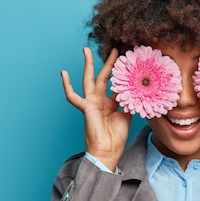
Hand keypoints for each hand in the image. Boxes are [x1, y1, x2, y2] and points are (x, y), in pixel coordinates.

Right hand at [60, 47, 131, 170]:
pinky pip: (73, 96)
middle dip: (108, 63)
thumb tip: (136, 88)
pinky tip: (63, 73)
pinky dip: (67, 85)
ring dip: (88, 65)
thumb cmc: (116, 137)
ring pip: (88, 79)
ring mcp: (91, 103)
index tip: (128, 60)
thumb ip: (129, 101)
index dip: (121, 73)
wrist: (108, 151)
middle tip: (114, 49)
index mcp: (110, 103)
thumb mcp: (127, 115)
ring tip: (86, 50)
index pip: (115, 83)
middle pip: (103, 77)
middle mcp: (100, 100)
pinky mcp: (85, 108)